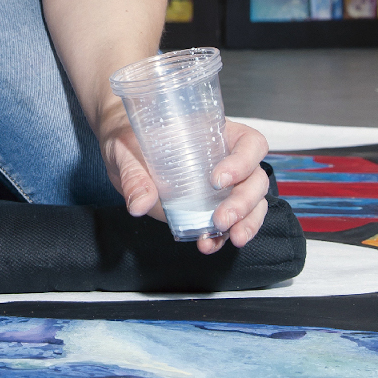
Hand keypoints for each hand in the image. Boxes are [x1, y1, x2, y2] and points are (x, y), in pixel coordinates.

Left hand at [99, 109, 269, 255]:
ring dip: (246, 222)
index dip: (243, 161)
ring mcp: (222, 186)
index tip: (217, 179)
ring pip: (253, 203)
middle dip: (244, 202)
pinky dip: (223, 237)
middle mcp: (226, 159)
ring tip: (230, 238)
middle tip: (222, 219)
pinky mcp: (209, 208)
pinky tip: (208, 244)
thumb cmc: (129, 138)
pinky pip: (230, 223)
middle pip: (256, 178)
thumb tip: (139, 204)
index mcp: (216, 133)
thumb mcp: (125, 149)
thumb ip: (133, 174)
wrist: (121, 154)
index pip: (250, 143)